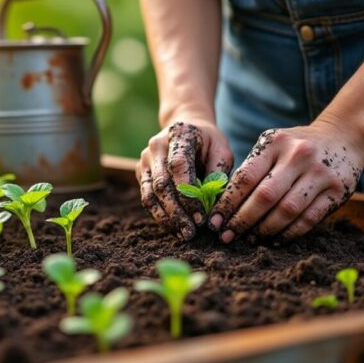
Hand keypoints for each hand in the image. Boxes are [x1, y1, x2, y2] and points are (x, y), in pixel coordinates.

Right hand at [136, 116, 233, 239]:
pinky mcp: (141, 174)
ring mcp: (145, 160)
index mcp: (178, 134)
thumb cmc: (208, 142)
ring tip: (183, 234)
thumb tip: (212, 206)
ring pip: (150, 195)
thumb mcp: (222, 151)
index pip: (178, 165)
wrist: (186, 128)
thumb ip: (218, 174)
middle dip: (177, 212)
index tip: (202, 216)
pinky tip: (175, 229)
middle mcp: (156, 146)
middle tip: (191, 232)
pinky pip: (147, 199)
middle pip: (161, 184)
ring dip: (166, 218)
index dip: (188, 193)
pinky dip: (161, 216)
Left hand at [208, 121, 363, 242]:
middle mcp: (298, 155)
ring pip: (287, 210)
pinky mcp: (338, 190)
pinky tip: (274, 239)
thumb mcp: (272, 146)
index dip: (228, 202)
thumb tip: (223, 206)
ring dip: (264, 230)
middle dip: (242, 220)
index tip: (214, 221)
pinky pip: (309, 218)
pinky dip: (289, 233)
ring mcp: (320, 173)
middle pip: (265, 196)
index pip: (246, 177)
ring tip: (250, 239)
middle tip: (227, 235)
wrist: (343, 136)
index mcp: (275, 143)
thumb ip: (251, 169)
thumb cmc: (295, 146)